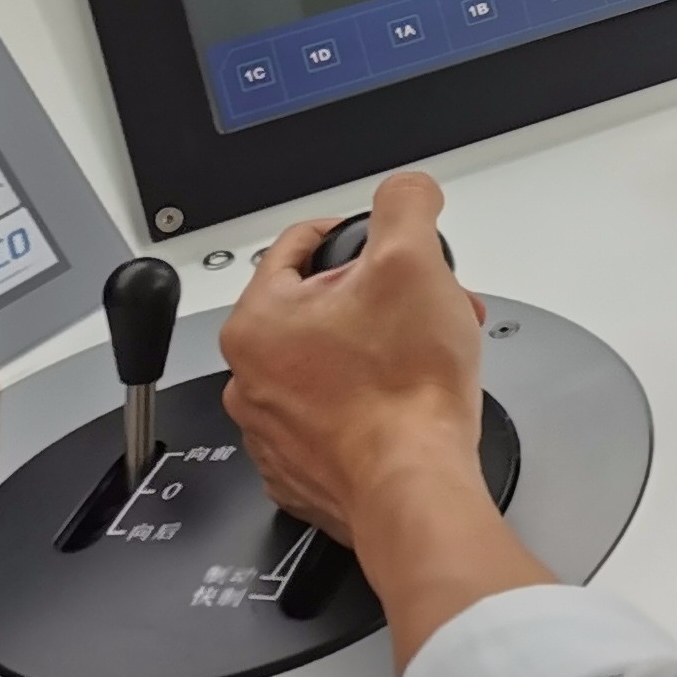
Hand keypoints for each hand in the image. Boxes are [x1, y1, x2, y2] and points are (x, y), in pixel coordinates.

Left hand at [220, 172, 552, 666]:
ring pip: (326, 362)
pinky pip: (332, 415)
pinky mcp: (302, 471)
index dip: (346, 230)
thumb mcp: (413, 261)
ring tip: (425, 351)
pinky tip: (405, 398)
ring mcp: (273, 432)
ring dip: (375, 347)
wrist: (412, 486)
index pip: (294, 248)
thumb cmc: (402, 391)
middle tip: (422, 303)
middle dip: (378, 297)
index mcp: (257, 324)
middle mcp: (250, 381)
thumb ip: (405, 205)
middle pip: (318, 307)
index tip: (376, 237)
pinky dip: (367, 400)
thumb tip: (406, 190)